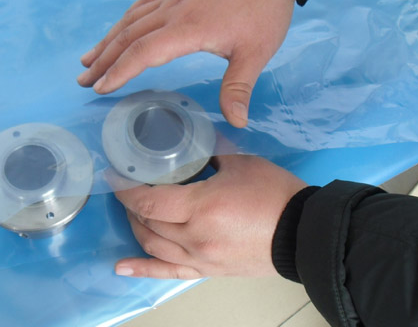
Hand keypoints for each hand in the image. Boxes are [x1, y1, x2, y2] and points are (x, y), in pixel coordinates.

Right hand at [77, 0, 294, 127]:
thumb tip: (236, 121)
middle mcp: (173, 13)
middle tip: (82, 80)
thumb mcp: (256, 52)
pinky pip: (144, 6)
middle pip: (128, 37)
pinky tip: (121, 26)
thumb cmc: (264, 7)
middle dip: (103, 60)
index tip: (101, 88)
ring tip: (88, 58)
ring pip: (131, 20)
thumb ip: (239, 87)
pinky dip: (127, 19)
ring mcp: (174, 0)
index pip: (143, 52)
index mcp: (187, 29)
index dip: (120, 71)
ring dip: (108, 40)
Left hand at [111, 155, 306, 278]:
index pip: (149, 199)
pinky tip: (121, 267)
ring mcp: (198, 258)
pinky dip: (142, 269)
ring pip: (152, 245)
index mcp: (201, 206)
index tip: (115, 175)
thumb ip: (209, 153)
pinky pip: (167, 272)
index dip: (126, 187)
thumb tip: (191, 145)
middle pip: (148, 221)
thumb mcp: (240, 163)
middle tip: (130, 186)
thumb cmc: (274, 195)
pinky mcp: (206, 270)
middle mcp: (194, 236)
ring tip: (133, 211)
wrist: (302, 233)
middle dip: (132, 203)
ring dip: (137, 226)